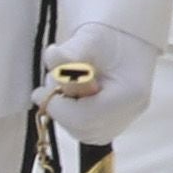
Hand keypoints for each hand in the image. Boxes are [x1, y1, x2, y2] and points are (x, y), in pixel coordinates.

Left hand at [45, 22, 161, 146]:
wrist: (127, 40)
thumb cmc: (110, 39)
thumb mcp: (88, 39)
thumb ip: (70, 51)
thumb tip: (52, 57)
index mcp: (130, 92)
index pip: (86, 117)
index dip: (58, 108)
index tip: (40, 92)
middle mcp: (132, 110)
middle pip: (84, 129)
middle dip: (61, 111)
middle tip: (50, 89)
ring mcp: (127, 119)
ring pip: (85, 133)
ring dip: (66, 115)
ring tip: (64, 90)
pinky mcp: (118, 122)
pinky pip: (90, 131)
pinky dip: (74, 118)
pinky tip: (74, 98)